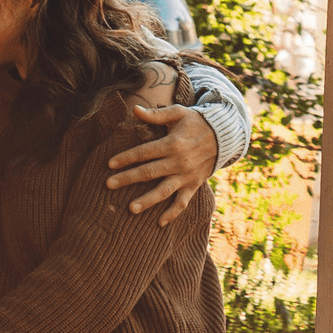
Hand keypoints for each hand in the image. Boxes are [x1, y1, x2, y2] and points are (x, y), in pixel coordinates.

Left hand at [106, 100, 218, 224]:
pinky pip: (183, 202)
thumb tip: (134, 109)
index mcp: (172, 144)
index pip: (144, 152)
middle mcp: (178, 162)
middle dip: (127, 179)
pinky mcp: (193, 185)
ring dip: (147, 200)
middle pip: (149, 172)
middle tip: (108, 184)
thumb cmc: (195, 122)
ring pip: (164, 191)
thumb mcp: (178, 113)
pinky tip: (160, 223)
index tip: (109, 164)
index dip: (126, 158)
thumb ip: (156, 114)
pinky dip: (173, 213)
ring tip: (131, 209)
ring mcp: (186, 176)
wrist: (224, 136)